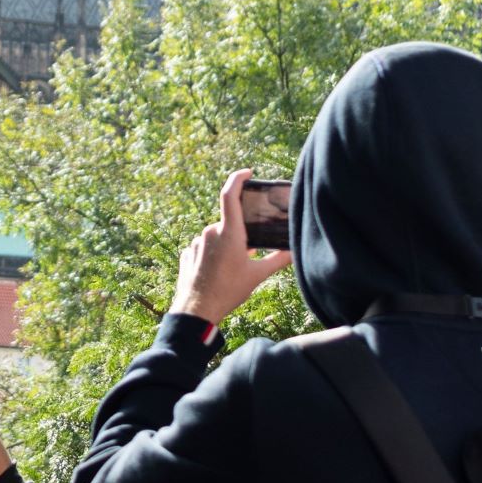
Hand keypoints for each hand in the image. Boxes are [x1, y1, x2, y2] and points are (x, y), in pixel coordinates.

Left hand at [171, 169, 293, 324]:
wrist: (197, 310)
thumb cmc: (229, 291)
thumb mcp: (257, 275)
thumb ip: (278, 260)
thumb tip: (294, 251)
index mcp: (229, 232)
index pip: (230, 194)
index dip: (238, 178)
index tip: (248, 172)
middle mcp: (210, 232)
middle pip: (228, 223)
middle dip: (240, 234)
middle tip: (248, 253)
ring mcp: (196, 242)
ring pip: (216, 237)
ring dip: (226, 246)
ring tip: (232, 269)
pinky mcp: (187, 253)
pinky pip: (204, 248)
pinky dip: (213, 255)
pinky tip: (217, 273)